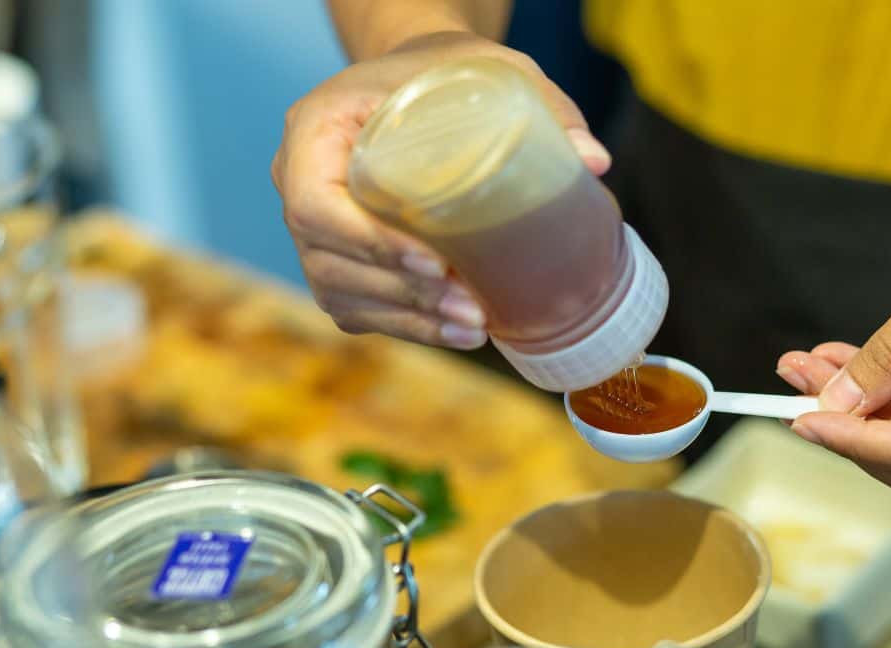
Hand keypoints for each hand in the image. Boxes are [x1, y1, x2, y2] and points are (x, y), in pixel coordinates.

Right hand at [272, 31, 609, 346]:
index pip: (315, 202)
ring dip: (408, 319)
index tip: (433, 262)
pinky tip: (457, 333)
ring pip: (340, 292)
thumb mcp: (495, 71)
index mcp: (315, 127)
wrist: (418, 85)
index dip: (368, 242)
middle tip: (472, 307)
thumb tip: (594, 161)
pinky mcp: (337, 259)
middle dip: (403, 294)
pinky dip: (406, 327)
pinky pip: (358, 307)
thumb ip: (543, 108)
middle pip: (327, 258)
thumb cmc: (449, 72)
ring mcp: (314, 226)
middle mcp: (296, 178)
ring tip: (474, 327)